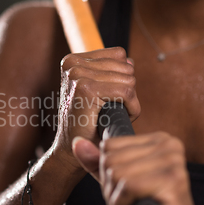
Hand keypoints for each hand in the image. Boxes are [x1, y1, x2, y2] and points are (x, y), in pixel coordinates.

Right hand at [53, 47, 139, 169]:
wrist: (72, 149)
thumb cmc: (86, 122)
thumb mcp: (96, 90)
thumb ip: (112, 72)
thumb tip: (130, 61)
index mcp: (72, 60)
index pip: (119, 55)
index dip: (122, 78)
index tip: (107, 97)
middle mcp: (72, 64)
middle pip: (126, 67)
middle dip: (127, 90)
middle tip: (109, 109)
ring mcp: (77, 75)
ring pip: (129, 79)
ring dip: (129, 101)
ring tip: (110, 114)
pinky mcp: (85, 89)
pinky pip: (127, 92)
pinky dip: (131, 109)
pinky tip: (116, 119)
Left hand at [74, 132, 201, 204]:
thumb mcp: (117, 181)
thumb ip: (97, 161)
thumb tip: (77, 142)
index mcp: (158, 138)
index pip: (109, 146)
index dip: (105, 171)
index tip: (118, 188)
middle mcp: (168, 144)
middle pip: (111, 160)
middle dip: (109, 187)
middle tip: (122, 202)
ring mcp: (173, 161)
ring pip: (117, 173)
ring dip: (114, 198)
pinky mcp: (174, 180)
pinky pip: (128, 186)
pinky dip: (121, 204)